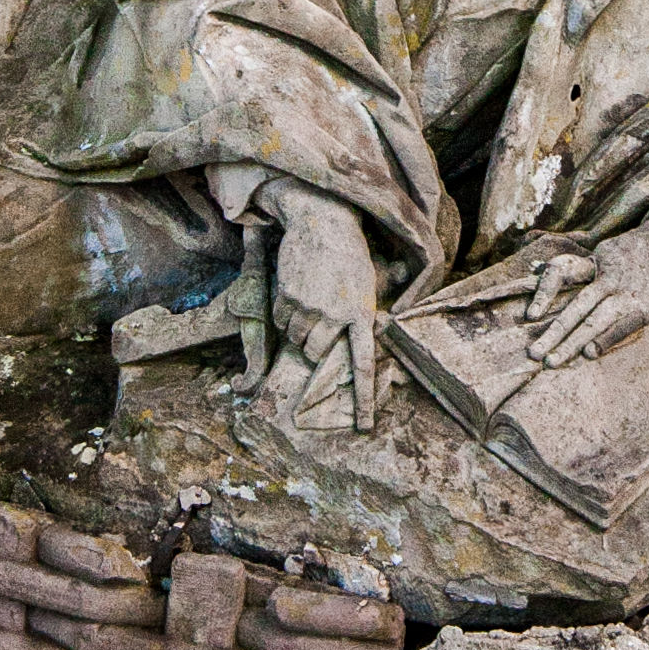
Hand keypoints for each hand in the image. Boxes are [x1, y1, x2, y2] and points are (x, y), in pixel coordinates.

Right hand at [270, 192, 379, 430]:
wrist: (323, 221)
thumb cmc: (349, 255)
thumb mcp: (367, 285)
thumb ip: (364, 316)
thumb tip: (362, 343)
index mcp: (362, 315)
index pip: (363, 365)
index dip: (363, 399)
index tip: (364, 427)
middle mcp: (335, 315)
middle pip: (316, 354)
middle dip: (313, 345)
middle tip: (318, 322)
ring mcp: (310, 307)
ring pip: (296, 339)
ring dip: (298, 328)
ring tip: (309, 301)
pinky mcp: (288, 297)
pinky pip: (281, 321)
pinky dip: (284, 313)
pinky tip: (296, 291)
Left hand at [518, 213, 648, 367]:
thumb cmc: (638, 253)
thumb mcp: (607, 251)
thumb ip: (579, 267)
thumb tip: (535, 268)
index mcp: (596, 263)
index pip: (562, 274)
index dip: (544, 292)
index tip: (530, 316)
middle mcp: (608, 278)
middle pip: (576, 307)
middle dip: (553, 332)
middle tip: (534, 355)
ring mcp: (628, 293)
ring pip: (595, 320)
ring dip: (572, 342)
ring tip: (553, 362)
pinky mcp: (648, 306)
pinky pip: (624, 325)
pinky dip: (607, 338)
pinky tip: (590, 353)